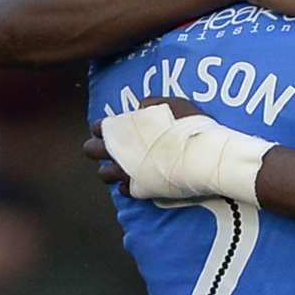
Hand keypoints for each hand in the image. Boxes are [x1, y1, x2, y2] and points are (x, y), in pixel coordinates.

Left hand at [85, 98, 204, 192]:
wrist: (202, 158)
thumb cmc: (189, 127)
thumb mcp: (173, 104)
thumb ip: (152, 105)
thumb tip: (141, 107)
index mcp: (123, 129)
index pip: (101, 127)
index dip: (104, 127)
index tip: (110, 128)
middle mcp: (119, 152)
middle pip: (93, 151)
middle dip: (96, 148)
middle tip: (107, 147)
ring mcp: (128, 173)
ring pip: (104, 174)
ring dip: (109, 169)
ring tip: (118, 166)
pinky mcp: (139, 190)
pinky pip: (124, 190)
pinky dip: (126, 185)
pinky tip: (134, 180)